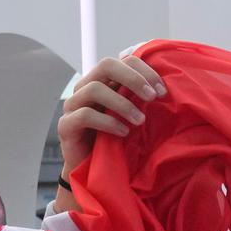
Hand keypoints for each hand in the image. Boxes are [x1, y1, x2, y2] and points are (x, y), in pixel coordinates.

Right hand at [56, 53, 165, 185]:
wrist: (92, 169)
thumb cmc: (114, 140)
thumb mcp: (131, 116)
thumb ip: (140, 99)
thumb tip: (164, 90)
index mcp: (103, 81)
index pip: (123, 60)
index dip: (144, 71)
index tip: (162, 91)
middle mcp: (86, 87)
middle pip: (106, 65)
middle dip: (133, 78)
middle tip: (152, 97)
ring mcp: (73, 105)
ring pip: (95, 89)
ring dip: (122, 103)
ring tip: (140, 120)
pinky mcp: (66, 125)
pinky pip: (85, 115)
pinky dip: (108, 122)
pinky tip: (123, 132)